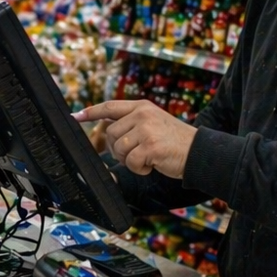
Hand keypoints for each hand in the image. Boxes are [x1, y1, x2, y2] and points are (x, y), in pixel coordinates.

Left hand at [74, 100, 196, 178]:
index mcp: (142, 106)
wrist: (199, 152)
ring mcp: (147, 129)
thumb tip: (107, 128)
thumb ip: (133, 122)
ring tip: (148, 158)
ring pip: (119, 149)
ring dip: (130, 160)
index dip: (91, 111)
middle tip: (135, 154)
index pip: (110, 107)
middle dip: (118, 149)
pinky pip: (131, 162)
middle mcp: (143, 114)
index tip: (76, 116)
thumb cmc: (175, 142)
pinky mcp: (150, 146)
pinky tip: (153, 164)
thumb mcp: (154, 122)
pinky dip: (140, 169)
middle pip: (110, 133)